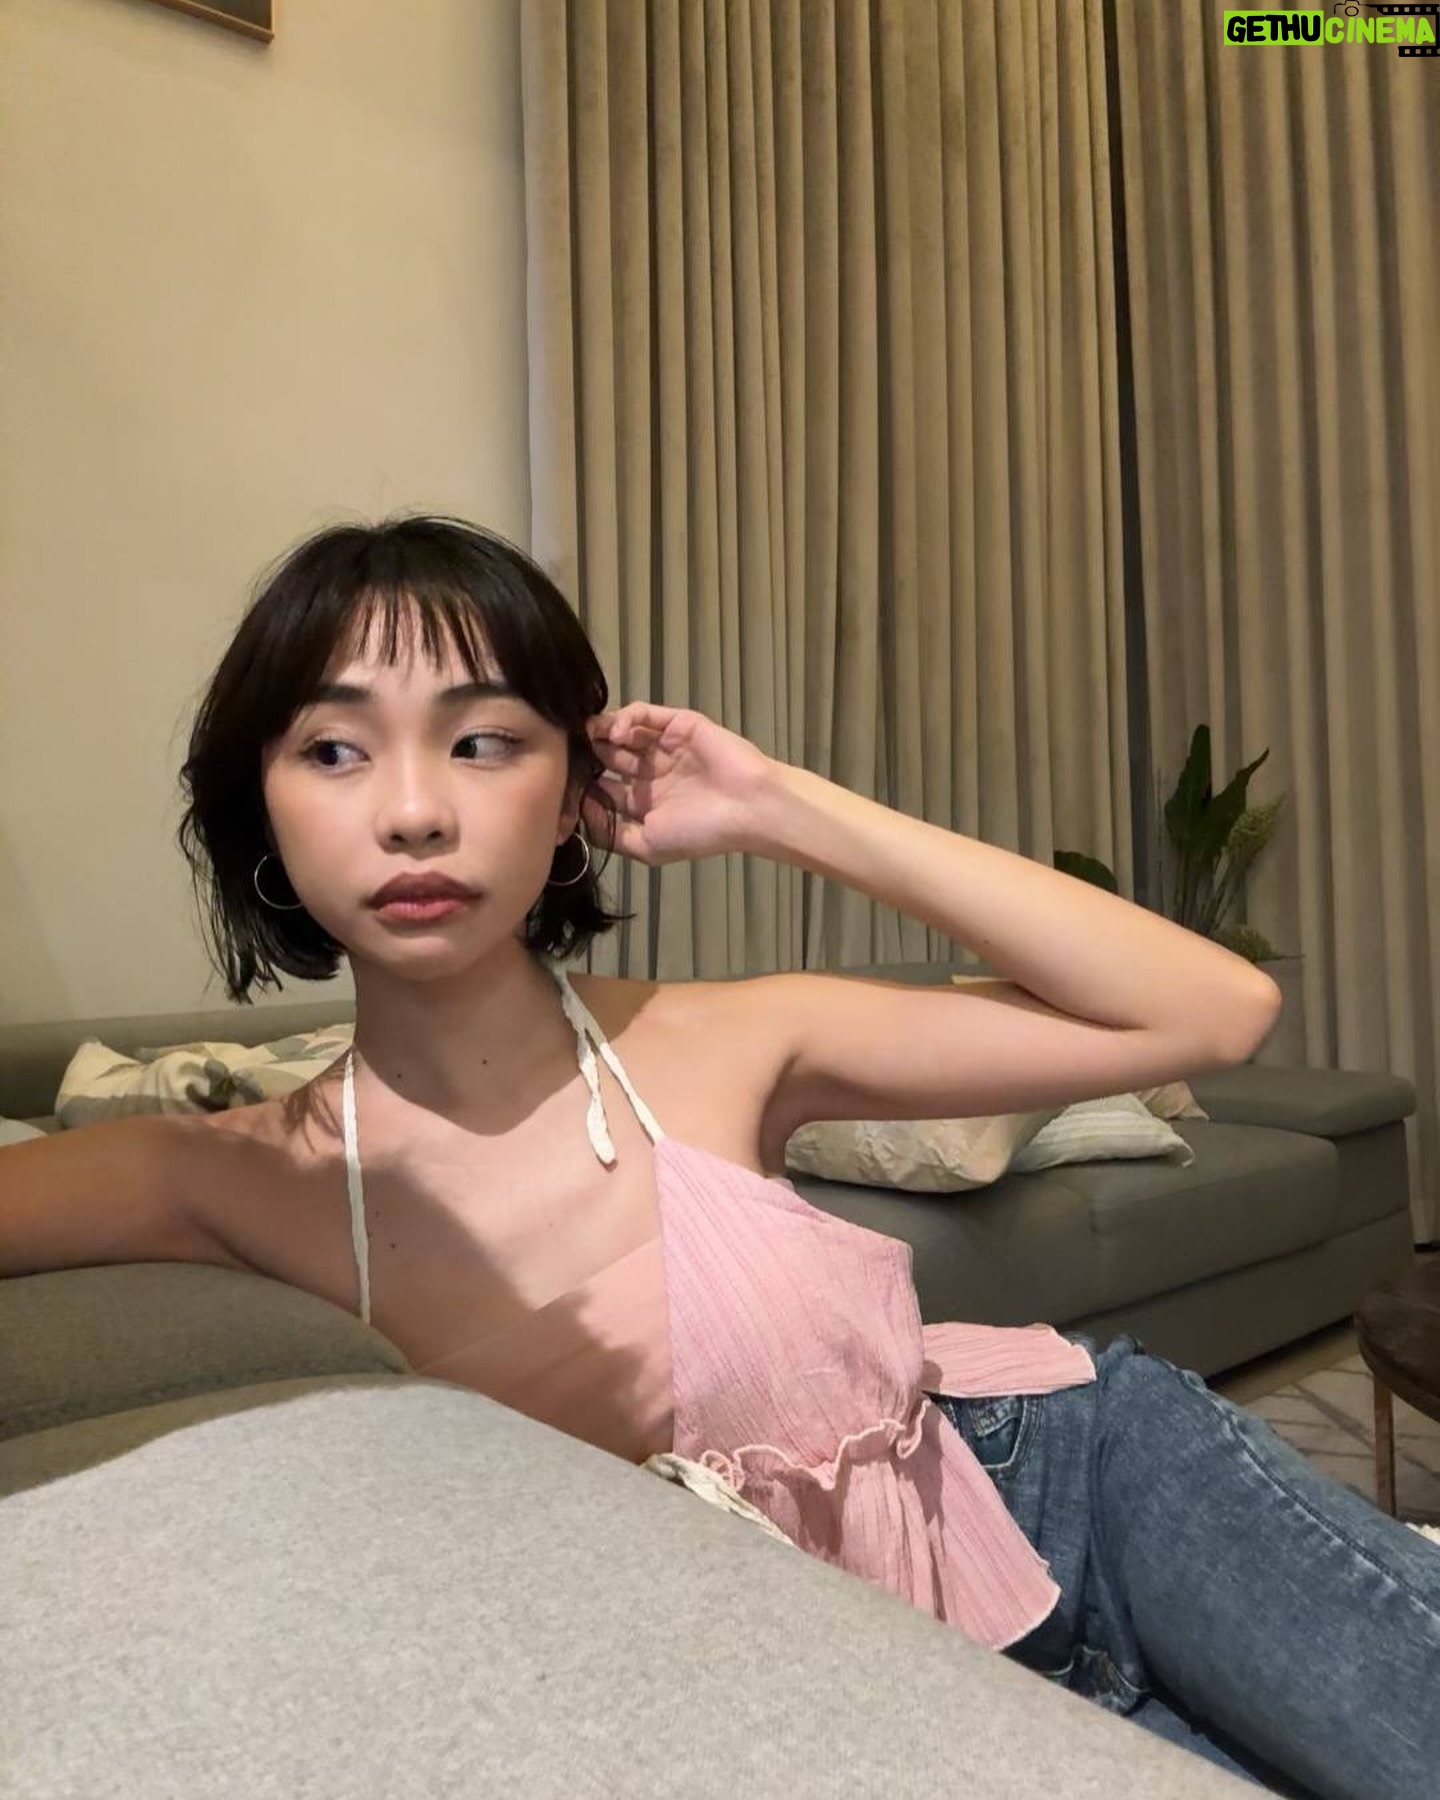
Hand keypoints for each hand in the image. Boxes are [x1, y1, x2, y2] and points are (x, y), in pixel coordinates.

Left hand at [581, 702, 778, 865]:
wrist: (748, 808)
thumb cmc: (700, 831)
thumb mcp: (649, 846)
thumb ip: (612, 834)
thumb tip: (580, 813)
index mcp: (645, 803)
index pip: (603, 788)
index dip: (582, 784)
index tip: (561, 783)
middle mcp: (652, 773)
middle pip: (608, 757)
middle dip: (587, 754)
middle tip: (567, 752)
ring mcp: (664, 746)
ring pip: (623, 732)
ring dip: (601, 733)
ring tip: (586, 736)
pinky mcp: (677, 724)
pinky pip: (644, 714)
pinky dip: (625, 719)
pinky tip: (616, 733)